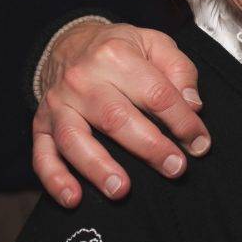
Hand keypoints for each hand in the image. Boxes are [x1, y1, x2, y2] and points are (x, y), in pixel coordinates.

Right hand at [32, 23, 208, 205]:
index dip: (183, 122)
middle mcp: (82, 80)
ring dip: (98, 167)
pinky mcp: (42, 125)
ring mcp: (58, 104)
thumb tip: (192, 105)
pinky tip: (72, 198)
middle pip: (116, 118)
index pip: (156, 94)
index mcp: (114, 56)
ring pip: (74, 139)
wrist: (69, 43)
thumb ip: (179, 70)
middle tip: (175, 169)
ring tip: (121, 190)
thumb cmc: (120, 50)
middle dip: (149, 147)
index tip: (200, 144)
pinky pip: (42, 154)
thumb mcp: (155, 44)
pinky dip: (54, 179)